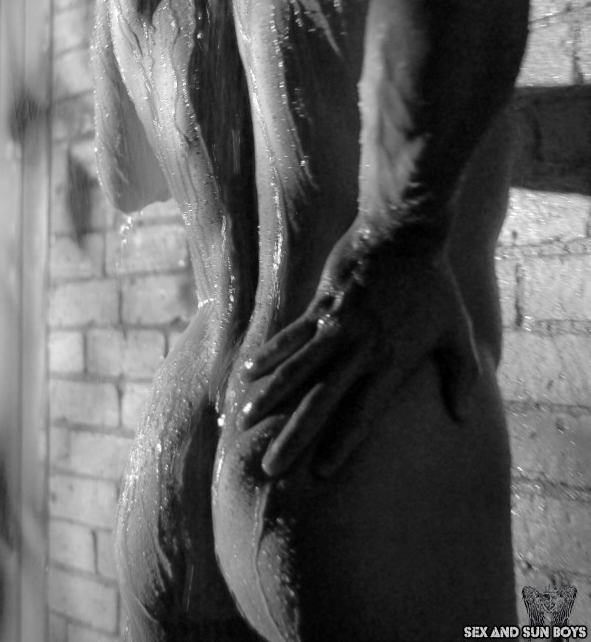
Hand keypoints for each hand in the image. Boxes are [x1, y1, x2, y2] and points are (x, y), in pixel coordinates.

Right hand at [239, 236, 479, 478]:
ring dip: (271, 396)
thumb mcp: (458, 330)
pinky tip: (249, 371)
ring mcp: (337, 326)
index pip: (363, 414)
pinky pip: (291, 334)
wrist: (404, 233)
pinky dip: (270, 353)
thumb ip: (463, 376)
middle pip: (322, 400)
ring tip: (245, 420)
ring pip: (298, 368)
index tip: (320, 473)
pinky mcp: (322, 303)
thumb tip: (462, 417)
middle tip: (272, 467)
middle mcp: (360, 350)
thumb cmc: (434, 284)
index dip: (341, 443)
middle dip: (296, 435)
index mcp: (391, 362)